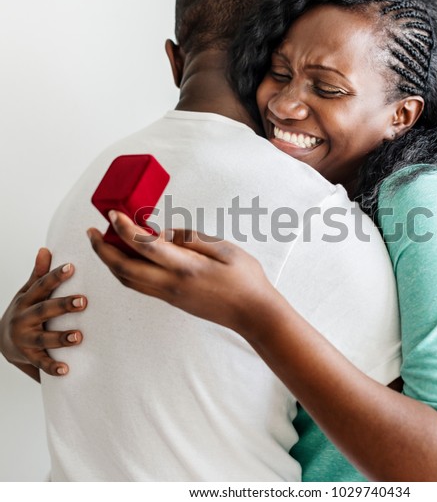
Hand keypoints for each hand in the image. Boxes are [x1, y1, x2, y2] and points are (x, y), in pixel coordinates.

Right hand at [0, 248, 86, 377]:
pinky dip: (53, 367)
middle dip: (63, 305)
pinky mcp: (29, 356)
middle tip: (84, 301)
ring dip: (61, 338)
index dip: (56, 276)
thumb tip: (45, 249)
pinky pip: (41, 363)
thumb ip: (39, 274)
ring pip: (44, 338)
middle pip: (44, 310)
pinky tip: (66, 369)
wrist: (3, 341)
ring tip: (78, 336)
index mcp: (26, 300)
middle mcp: (24, 318)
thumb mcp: (27, 293)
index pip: (42, 286)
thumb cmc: (24, 311)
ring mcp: (25, 338)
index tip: (72, 267)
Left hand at [87, 211, 278, 337]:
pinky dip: (125, 271)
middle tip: (92, 232)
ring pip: (127, 280)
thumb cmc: (245, 279)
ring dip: (110, 262)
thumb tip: (164, 234)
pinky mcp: (172, 301)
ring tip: (104, 243)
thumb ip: (192, 239)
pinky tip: (127, 259)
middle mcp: (171, 284)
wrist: (253, 313)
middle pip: (123, 268)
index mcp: (186, 267)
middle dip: (102, 250)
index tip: (112, 214)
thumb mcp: (225, 249)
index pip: (144, 246)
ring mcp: (170, 295)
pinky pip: (139, 286)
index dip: (124, 228)